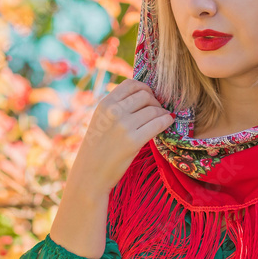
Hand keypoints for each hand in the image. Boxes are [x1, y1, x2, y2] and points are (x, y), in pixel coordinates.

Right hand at [68, 78, 173, 197]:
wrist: (89, 174)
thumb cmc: (97, 148)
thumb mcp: (101, 120)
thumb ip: (117, 107)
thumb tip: (145, 96)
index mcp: (105, 104)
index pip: (131, 84)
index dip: (145, 88)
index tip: (150, 96)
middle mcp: (114, 111)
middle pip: (145, 95)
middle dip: (155, 101)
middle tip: (158, 110)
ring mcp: (124, 126)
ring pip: (153, 109)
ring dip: (162, 112)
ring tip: (163, 118)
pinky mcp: (133, 141)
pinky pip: (158, 123)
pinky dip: (166, 121)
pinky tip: (168, 122)